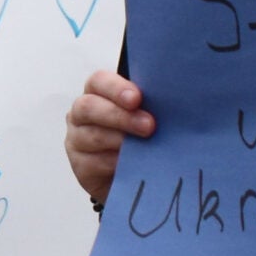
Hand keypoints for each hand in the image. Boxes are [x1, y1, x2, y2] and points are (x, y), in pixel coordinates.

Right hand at [67, 69, 153, 204]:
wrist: (137, 173)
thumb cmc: (143, 135)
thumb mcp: (147, 114)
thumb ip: (153, 103)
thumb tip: (178, 96)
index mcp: (98, 92)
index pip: (99, 81)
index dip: (116, 88)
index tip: (137, 98)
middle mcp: (82, 113)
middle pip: (89, 107)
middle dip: (120, 115)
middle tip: (149, 125)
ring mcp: (77, 139)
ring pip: (91, 136)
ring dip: (119, 140)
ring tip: (143, 146)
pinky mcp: (81, 166)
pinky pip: (93, 162)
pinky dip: (114, 163)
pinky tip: (131, 164)